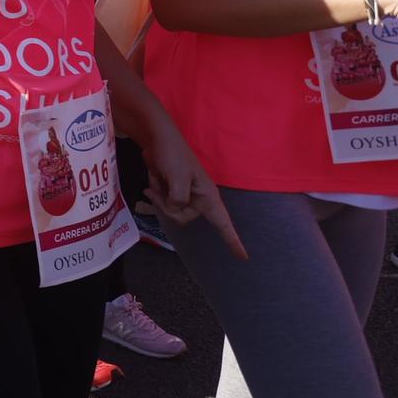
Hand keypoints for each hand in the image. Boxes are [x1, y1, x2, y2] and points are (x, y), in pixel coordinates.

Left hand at [139, 117, 247, 259]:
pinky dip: (154, 191)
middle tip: (160, 186)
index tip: (243, 257)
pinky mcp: (172, 192)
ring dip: (159, 195)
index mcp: (208, 196)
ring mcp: (185, 196)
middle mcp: (199, 199)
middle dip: (166, 205)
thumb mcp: (178, 177)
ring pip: (170, 211)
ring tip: (158, 177)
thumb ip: (178, 199)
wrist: (157, 139)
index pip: (223, 223)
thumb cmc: (173, 155)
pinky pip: (162, 202)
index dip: (233, 241)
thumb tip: (174, 209)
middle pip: (182, 218)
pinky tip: (153, 178)